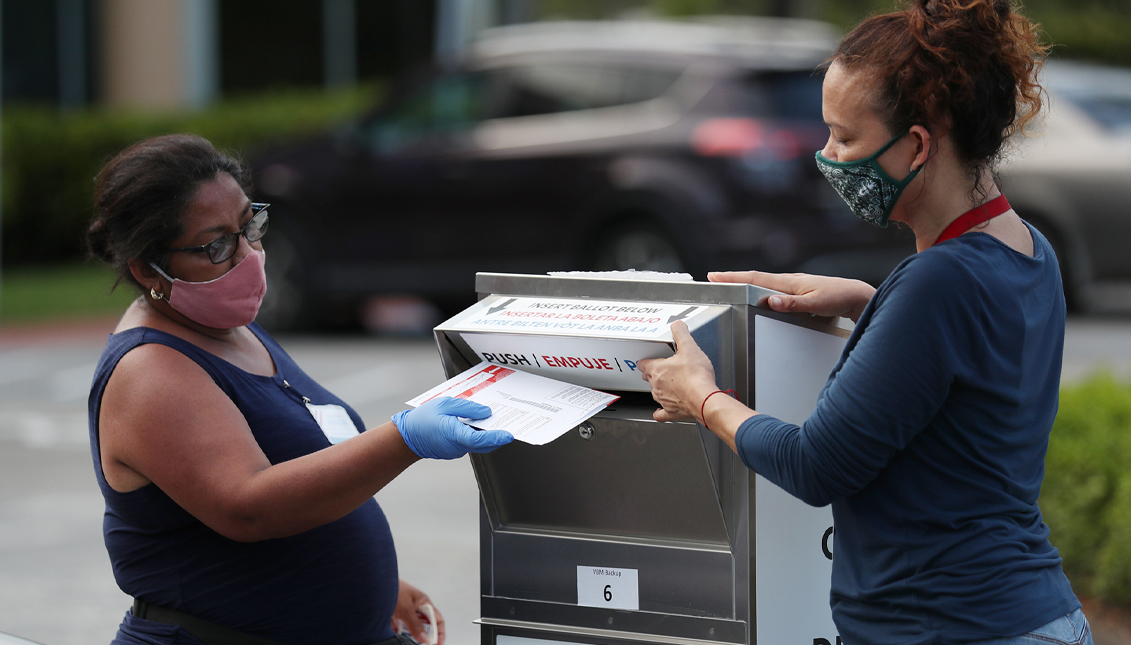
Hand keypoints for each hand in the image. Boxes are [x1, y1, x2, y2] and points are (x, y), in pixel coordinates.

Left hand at [391, 579, 444, 644]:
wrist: (375, 583)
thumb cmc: (393, 589)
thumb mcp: (406, 609)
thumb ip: (415, 624)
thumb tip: (424, 638)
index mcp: (424, 602)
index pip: (437, 619)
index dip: (439, 631)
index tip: (437, 643)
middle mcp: (416, 606)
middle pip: (424, 624)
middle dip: (423, 635)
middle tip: (420, 643)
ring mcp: (405, 610)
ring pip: (411, 626)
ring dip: (409, 633)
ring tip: (406, 638)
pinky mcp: (395, 613)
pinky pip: (399, 625)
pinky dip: (398, 630)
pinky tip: (394, 632)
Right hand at [392, 397, 512, 459]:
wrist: (408, 437)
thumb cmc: (423, 419)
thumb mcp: (444, 404)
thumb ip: (466, 408)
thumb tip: (485, 413)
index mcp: (454, 434)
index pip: (479, 440)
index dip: (496, 438)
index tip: (508, 435)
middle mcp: (458, 446)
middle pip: (484, 443)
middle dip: (497, 434)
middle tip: (510, 422)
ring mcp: (457, 450)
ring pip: (478, 443)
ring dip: (487, 433)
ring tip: (495, 418)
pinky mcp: (456, 450)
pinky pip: (471, 442)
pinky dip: (478, 434)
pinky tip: (480, 422)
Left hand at [637, 321, 718, 422]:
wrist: (705, 399)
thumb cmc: (696, 377)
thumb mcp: (690, 347)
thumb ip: (681, 334)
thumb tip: (677, 325)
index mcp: (658, 370)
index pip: (644, 364)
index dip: (646, 361)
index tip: (646, 361)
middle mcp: (657, 386)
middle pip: (649, 378)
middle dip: (652, 374)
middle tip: (658, 370)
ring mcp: (663, 400)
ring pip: (655, 393)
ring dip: (659, 389)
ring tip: (666, 385)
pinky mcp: (672, 412)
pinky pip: (661, 414)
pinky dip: (661, 412)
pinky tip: (662, 410)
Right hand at [708, 270, 874, 322]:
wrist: (857, 296)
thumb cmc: (839, 298)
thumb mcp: (816, 303)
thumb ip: (793, 304)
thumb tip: (770, 301)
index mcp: (789, 282)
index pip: (755, 278)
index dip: (734, 277)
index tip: (715, 275)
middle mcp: (788, 282)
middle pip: (755, 279)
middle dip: (734, 278)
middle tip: (714, 279)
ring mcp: (793, 287)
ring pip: (763, 284)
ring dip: (745, 284)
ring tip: (729, 286)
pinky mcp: (798, 293)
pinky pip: (773, 291)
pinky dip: (759, 291)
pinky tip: (757, 296)